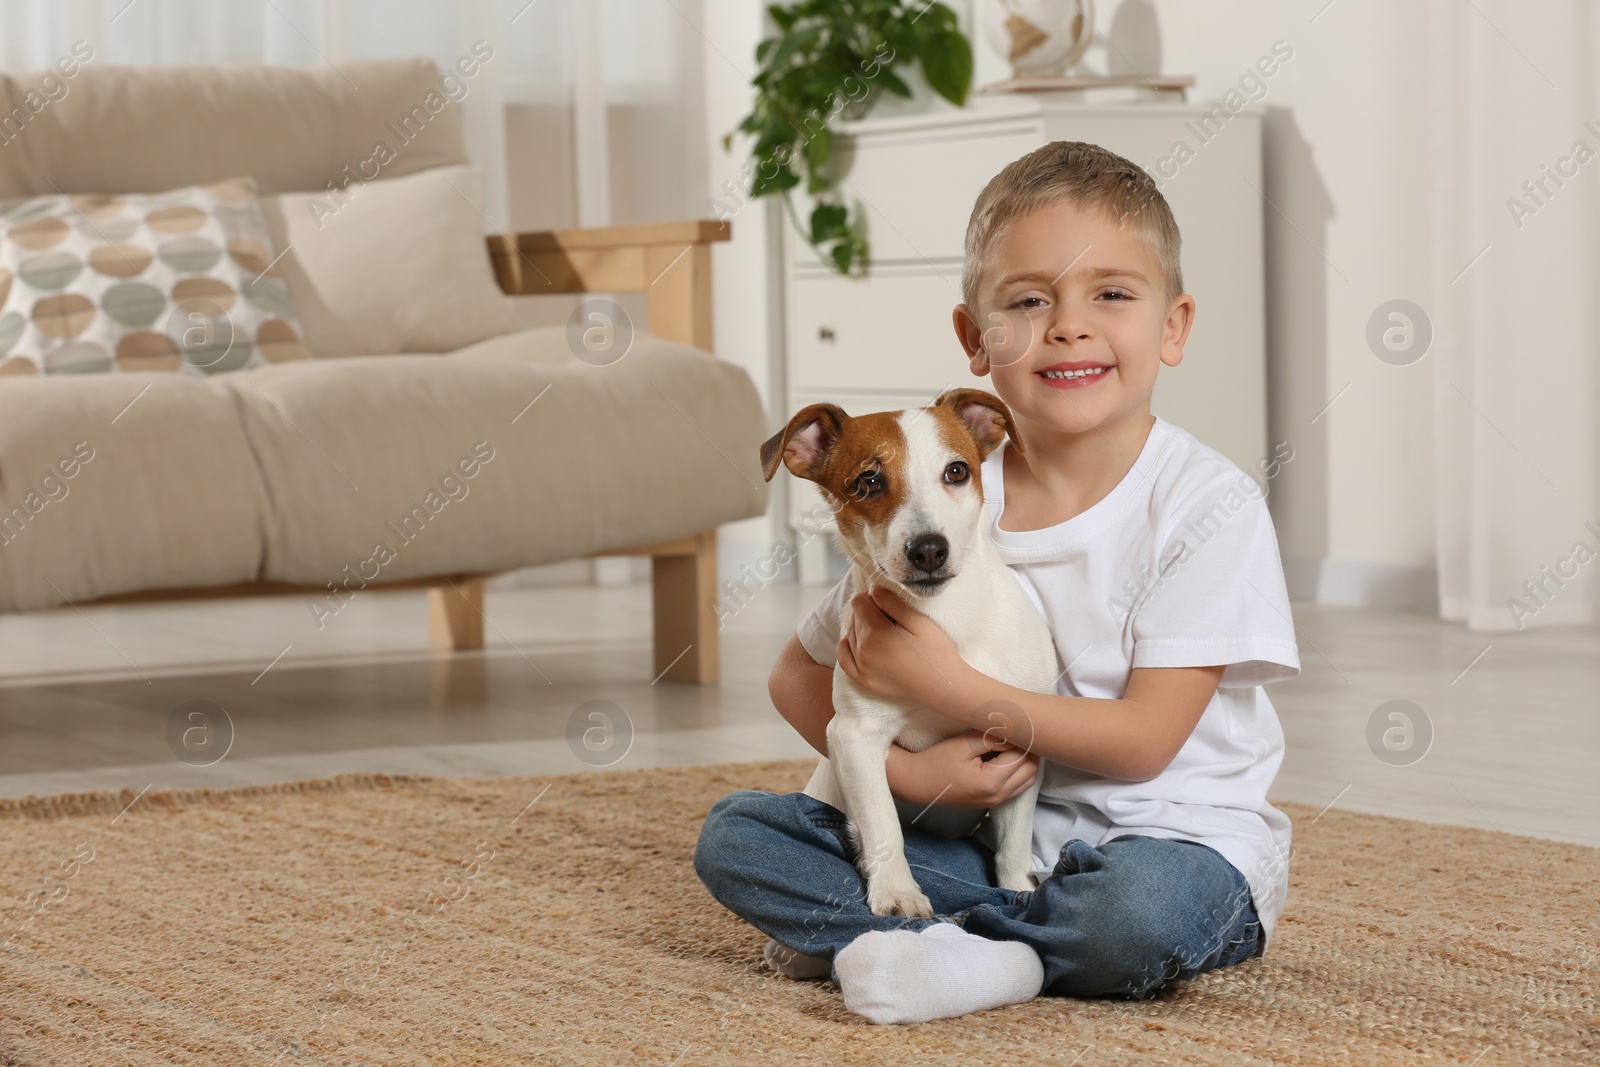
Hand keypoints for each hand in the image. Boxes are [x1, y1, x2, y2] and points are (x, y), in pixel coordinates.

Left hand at [835, 586, 961, 706]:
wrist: (943, 687)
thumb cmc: (936, 652)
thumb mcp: (920, 622)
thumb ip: (893, 604)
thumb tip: (873, 590)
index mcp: (876, 632)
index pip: (859, 603)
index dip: (873, 597)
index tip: (887, 602)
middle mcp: (864, 650)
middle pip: (855, 618)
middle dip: (868, 612)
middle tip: (890, 617)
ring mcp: (862, 667)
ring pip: (850, 635)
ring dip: (861, 628)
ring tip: (882, 630)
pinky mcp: (864, 681)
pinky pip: (844, 660)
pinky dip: (845, 647)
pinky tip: (853, 642)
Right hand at [885, 730, 1039, 809]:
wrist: (917, 783)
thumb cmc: (936, 761)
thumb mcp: (963, 744)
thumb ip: (992, 738)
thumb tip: (1015, 732)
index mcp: (991, 781)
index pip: (1021, 756)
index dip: (1023, 738)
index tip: (1019, 721)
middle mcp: (998, 795)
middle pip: (1030, 770)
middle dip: (1030, 749)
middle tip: (1021, 730)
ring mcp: (996, 802)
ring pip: (1028, 780)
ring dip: (1027, 761)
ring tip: (1016, 741)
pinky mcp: (992, 802)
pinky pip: (1018, 787)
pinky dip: (1020, 772)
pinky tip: (1010, 756)